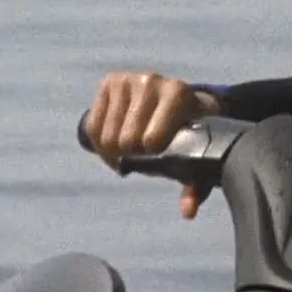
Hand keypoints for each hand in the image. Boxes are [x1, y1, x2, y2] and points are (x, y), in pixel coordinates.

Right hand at [83, 70, 222, 218]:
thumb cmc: (192, 131)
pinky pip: (92, 127)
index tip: (160, 155)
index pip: (150, 140)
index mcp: (177, 93)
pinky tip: (116, 144)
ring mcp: (127, 79)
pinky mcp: (109, 82)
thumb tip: (187, 212)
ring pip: (106, 136)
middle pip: (124, 140)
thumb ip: (195, 184)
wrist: (183, 99)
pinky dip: (100, 144)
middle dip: (132, 155)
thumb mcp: (199, 153)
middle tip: (144, 156)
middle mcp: (151, 81)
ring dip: (114, 152)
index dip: (151, 156)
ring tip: (130, 152)